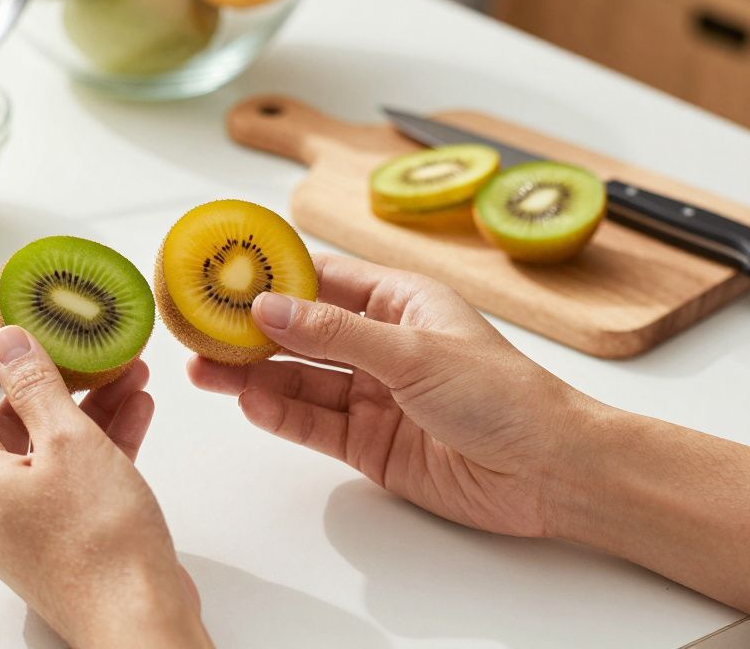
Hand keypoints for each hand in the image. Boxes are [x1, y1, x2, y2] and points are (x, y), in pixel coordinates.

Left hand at [0, 317, 209, 648]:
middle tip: (75, 331)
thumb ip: (36, 384)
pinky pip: (69, 470)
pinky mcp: (57, 532)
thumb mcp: (68, 442)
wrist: (139, 620)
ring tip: (125, 364)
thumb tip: (9, 341)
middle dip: (50, 368)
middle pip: (5, 413)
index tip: (8, 303)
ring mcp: (20, 519)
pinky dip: (98, 438)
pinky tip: (135, 407)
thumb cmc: (99, 546)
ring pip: (44, 440)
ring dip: (84, 400)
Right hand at [188, 254, 594, 537]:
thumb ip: (334, 333)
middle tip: (198, 331)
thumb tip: (268, 307)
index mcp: (400, 301)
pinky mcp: (369, 444)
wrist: (550, 474)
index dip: (271, 277)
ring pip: (299, 380)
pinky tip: (249, 404)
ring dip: (253, 376)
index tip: (222, 275)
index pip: (321, 279)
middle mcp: (382, 345)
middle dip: (250, 332)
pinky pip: (313, 423)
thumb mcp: (413, 351)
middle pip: (300, 332)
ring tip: (205, 371)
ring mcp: (373, 396)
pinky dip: (281, 415)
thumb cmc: (505, 396)